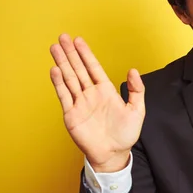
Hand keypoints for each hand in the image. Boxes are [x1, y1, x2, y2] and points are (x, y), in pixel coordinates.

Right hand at [49, 34, 144, 171]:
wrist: (113, 155)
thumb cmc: (126, 135)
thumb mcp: (137, 111)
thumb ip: (137, 90)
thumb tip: (133, 70)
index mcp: (105, 91)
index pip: (93, 67)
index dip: (86, 54)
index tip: (78, 40)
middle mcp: (90, 94)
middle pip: (78, 69)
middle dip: (70, 53)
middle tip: (62, 37)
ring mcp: (80, 103)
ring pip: (69, 79)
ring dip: (62, 63)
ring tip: (54, 48)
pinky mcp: (71, 115)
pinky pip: (64, 96)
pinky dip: (59, 83)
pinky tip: (55, 70)